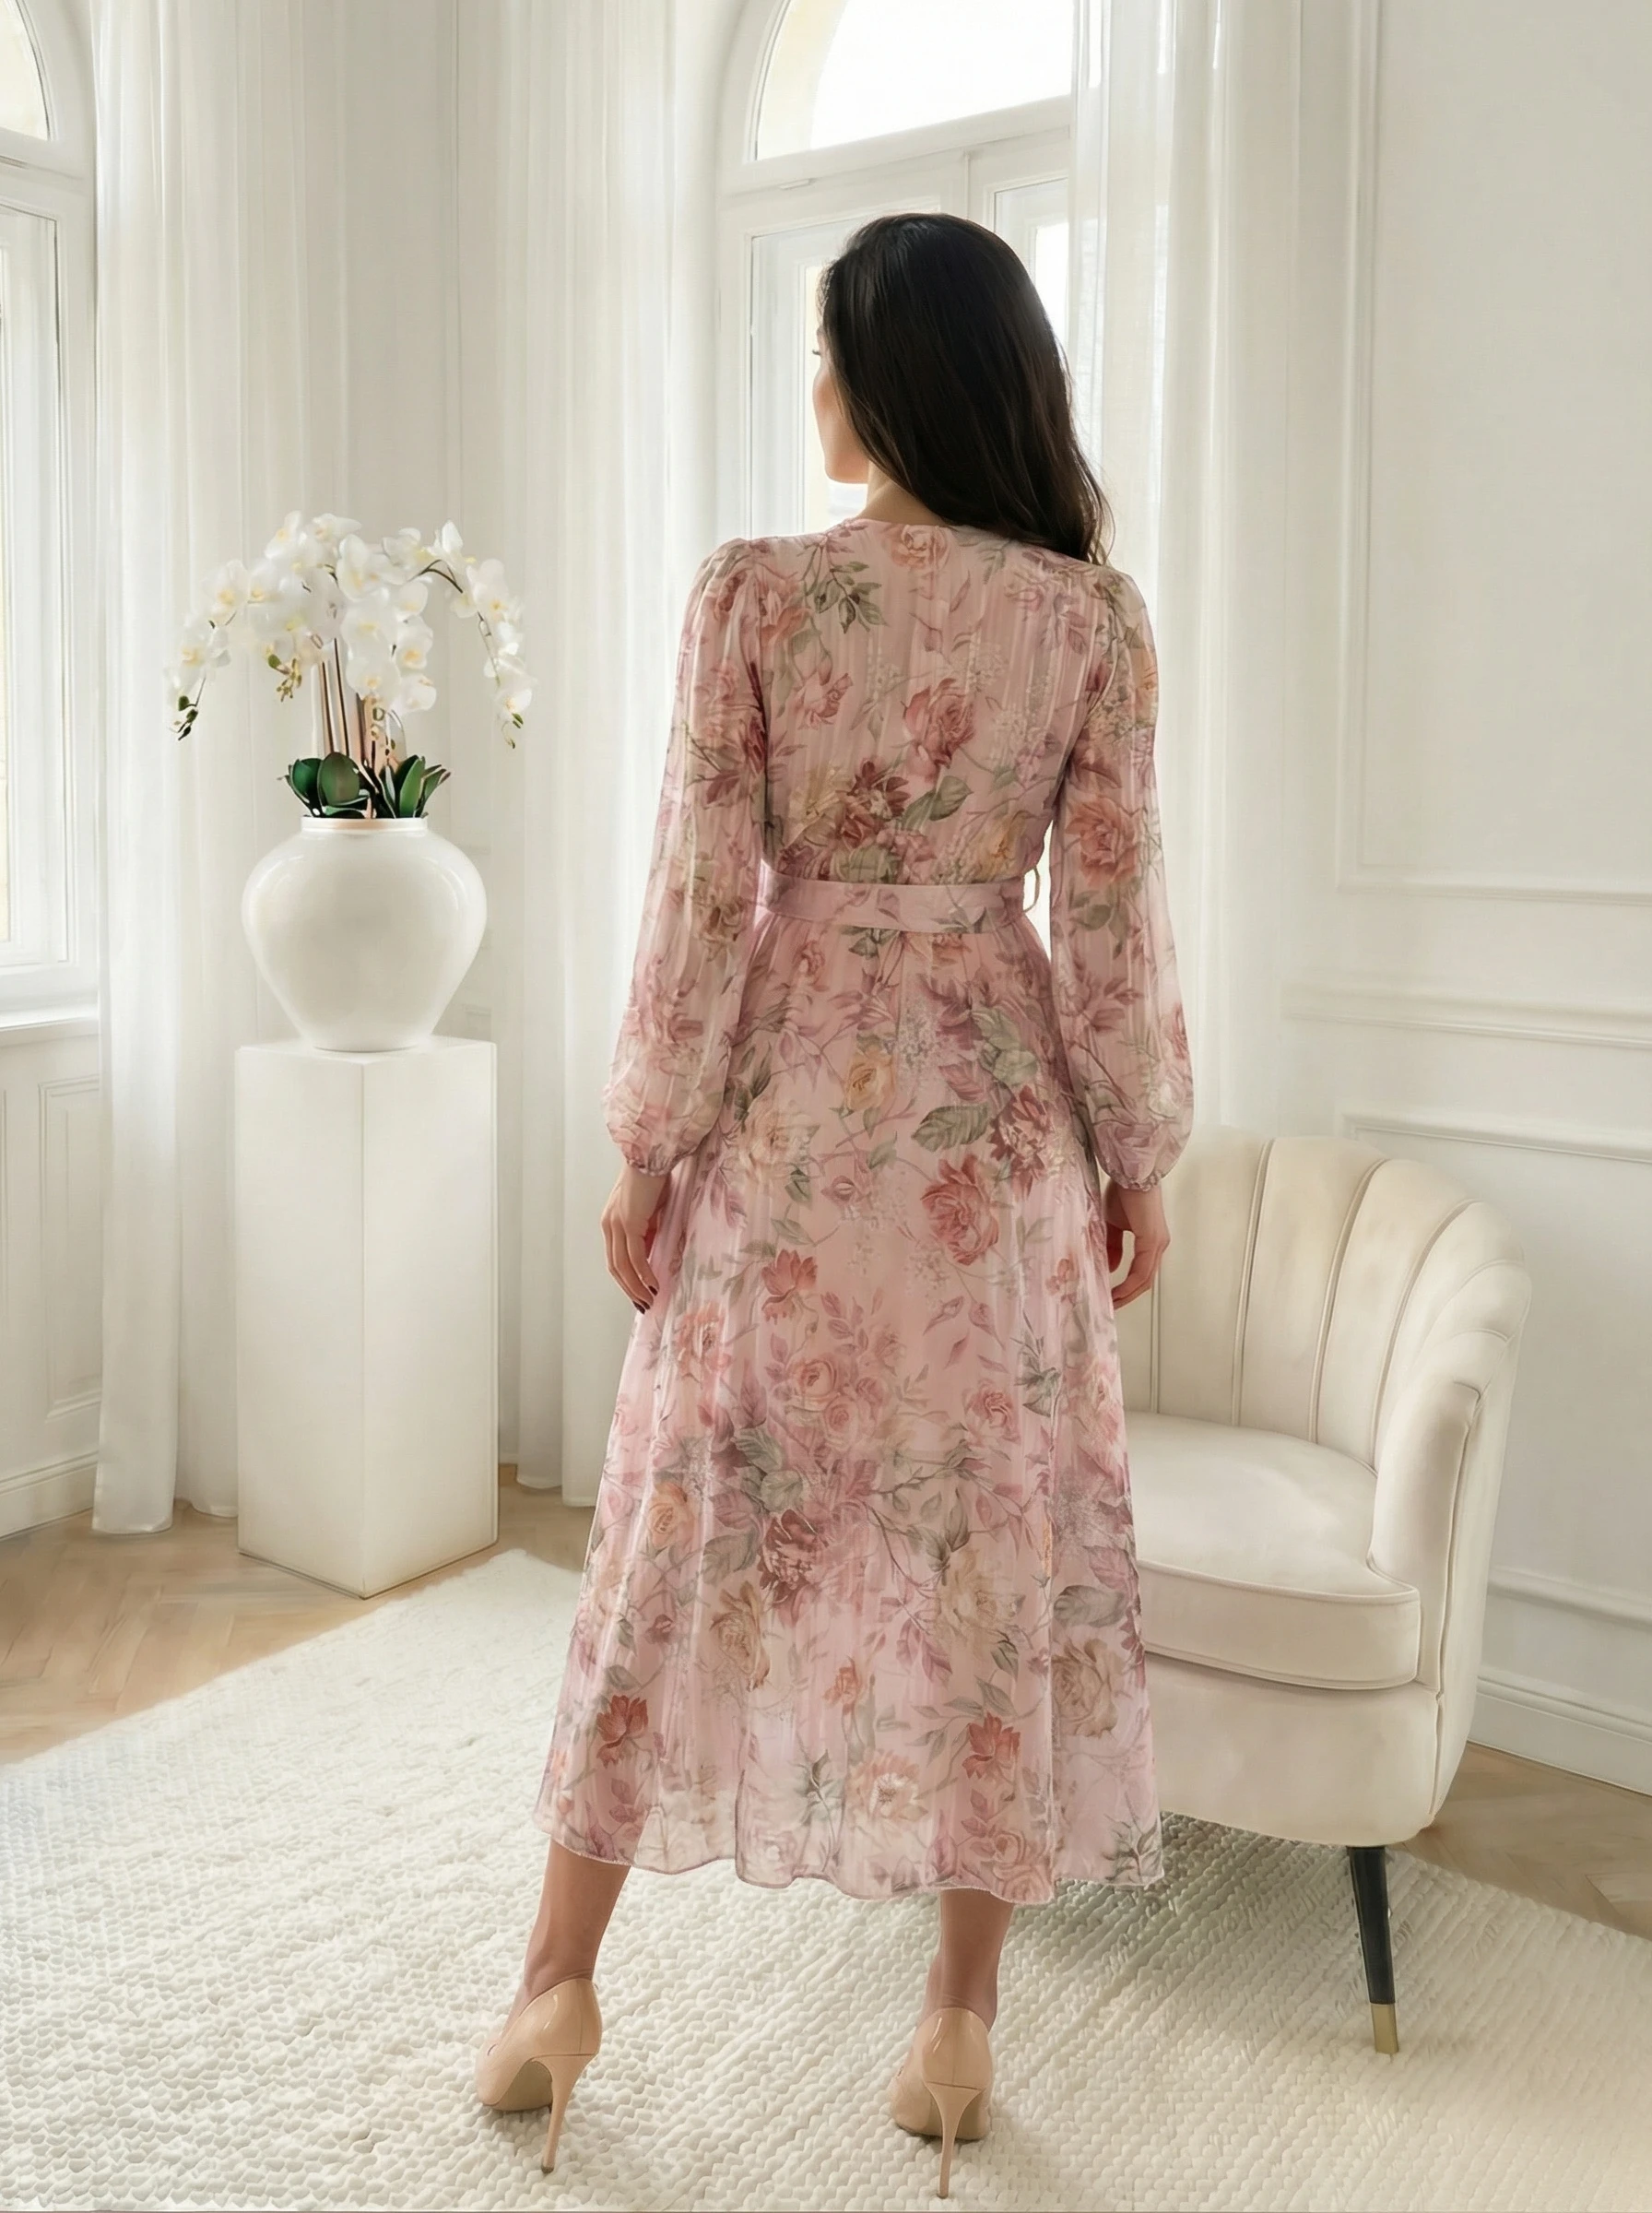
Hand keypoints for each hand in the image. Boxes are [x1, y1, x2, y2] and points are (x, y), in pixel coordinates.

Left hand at [601, 1163, 669, 1310]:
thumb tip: (654, 1253)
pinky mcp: (629, 1222)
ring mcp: (617, 1224)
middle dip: (629, 1289)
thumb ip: (649, 1230)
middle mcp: (609, 1225)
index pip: (615, 1258)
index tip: (639, 1293)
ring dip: (636, 1286)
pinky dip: (644, 1273)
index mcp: (612, 1222)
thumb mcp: (651, 1210)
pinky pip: (635, 1256)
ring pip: (623, 1265)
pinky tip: (654, 1285)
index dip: (626, 1279)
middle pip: (615, 1267)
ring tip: (650, 1300)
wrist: (652, 1155)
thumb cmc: (655, 1178)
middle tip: (644, 1305)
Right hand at [1101, 1178, 1169, 1305]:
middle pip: (1145, 1281)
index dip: (1126, 1288)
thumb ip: (1112, 1247)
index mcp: (1150, 1240)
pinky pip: (1142, 1271)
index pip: (1140, 1272)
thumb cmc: (1124, 1192)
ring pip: (1145, 1279)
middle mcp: (1158, 1245)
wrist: (1130, 1174)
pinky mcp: (1152, 1241)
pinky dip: (1129, 1284)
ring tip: (1112, 1303)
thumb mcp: (1112, 1224)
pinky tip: (1117, 1291)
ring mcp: (1157, 1244)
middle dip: (1127, 1296)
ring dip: (1128, 1294)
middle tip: (1111, 1306)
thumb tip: (1112, 1267)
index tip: (1110, 1297)